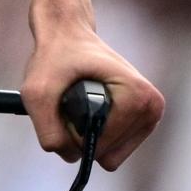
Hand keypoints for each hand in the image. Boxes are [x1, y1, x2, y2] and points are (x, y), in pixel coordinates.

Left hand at [19, 0, 163, 169]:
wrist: (68, 34)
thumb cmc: (55, 57)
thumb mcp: (37, 90)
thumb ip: (48, 130)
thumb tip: (69, 156)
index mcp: (139, 96)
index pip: (101, 145)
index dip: (73, 132)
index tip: (66, 98)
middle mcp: (152, 107)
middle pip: (107, 155)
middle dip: (82, 134)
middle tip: (72, 100)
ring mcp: (151, 116)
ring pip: (109, 156)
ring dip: (87, 135)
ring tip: (81, 102)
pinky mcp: (143, 122)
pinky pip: (112, 151)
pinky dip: (95, 134)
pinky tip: (90, 107)